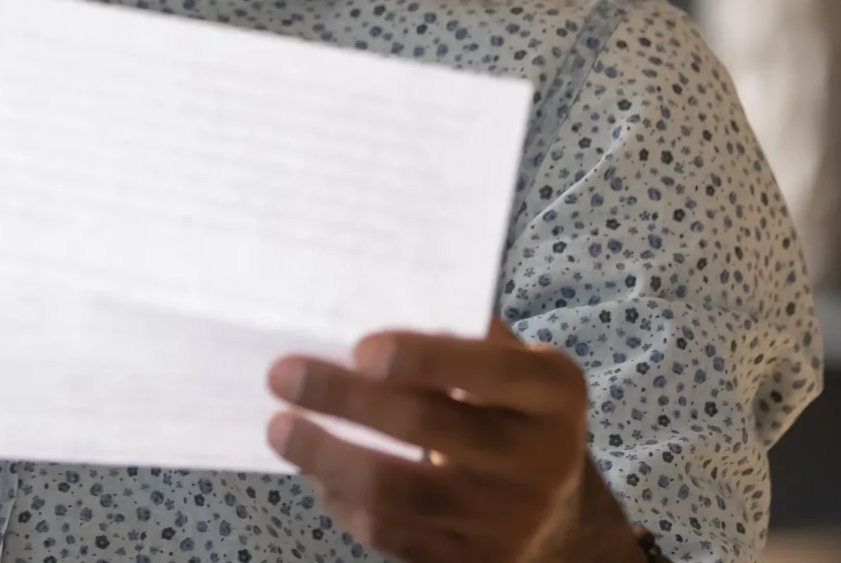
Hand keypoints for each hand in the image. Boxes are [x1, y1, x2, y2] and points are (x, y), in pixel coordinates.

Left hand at [267, 320, 645, 562]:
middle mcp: (539, 459)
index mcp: (552, 392)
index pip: (488, 369)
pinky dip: (346, 503)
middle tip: (282, 375)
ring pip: (402, 492)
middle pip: (429, 427)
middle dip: (346, 399)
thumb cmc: (511, 412)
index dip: (423, 358)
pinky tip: (316, 474)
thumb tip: (362, 304)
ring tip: (279, 429)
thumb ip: (459, 336)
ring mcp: (507, 520)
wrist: (561, 518)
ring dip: (329, 458)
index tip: (359, 348)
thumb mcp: (514, 366)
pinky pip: (395, 536)